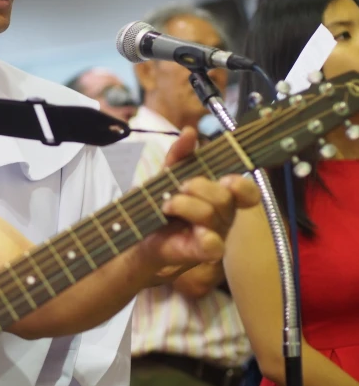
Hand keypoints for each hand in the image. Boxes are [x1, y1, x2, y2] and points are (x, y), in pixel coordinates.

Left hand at [138, 127, 260, 271]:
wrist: (137, 232)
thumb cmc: (159, 202)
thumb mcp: (167, 174)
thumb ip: (180, 154)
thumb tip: (189, 132)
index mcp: (220, 196)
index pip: (247, 192)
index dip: (243, 186)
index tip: (227, 179)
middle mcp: (223, 216)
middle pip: (226, 198)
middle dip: (200, 187)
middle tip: (180, 187)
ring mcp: (215, 235)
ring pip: (213, 215)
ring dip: (186, 205)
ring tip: (167, 205)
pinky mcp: (202, 253)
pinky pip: (214, 245)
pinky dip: (205, 236)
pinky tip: (192, 230)